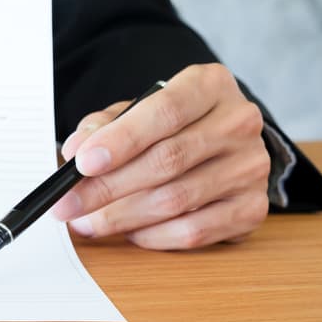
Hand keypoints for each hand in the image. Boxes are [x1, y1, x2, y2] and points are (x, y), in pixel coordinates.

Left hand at [50, 64, 270, 249]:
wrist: (222, 141)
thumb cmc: (171, 124)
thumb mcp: (136, 111)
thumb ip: (104, 126)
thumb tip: (75, 151)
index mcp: (209, 85)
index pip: (164, 111)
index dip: (121, 140)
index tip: (83, 163)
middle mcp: (239, 122)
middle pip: (167, 160)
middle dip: (107, 188)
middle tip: (68, 205)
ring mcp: (250, 167)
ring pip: (176, 199)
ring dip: (122, 216)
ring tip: (87, 222)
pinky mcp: (253, 207)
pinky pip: (195, 231)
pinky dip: (153, 236)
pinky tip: (128, 231)